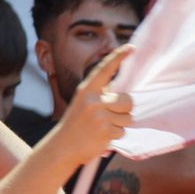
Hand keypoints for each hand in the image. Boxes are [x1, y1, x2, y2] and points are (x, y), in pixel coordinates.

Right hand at [51, 45, 132, 163]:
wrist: (62, 146)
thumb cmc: (78, 122)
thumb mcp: (84, 102)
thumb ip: (101, 94)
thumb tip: (125, 91)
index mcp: (86, 89)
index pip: (105, 69)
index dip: (119, 57)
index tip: (132, 47)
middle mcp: (93, 100)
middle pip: (128, 100)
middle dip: (125, 109)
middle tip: (111, 115)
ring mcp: (99, 116)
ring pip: (128, 117)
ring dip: (120, 124)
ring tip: (103, 126)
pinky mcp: (105, 132)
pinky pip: (122, 131)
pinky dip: (115, 135)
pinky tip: (101, 136)